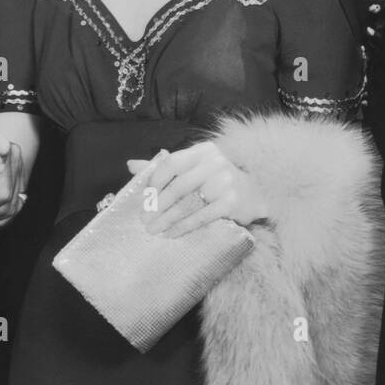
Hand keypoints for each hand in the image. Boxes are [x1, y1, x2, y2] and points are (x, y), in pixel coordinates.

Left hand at [134, 142, 267, 238]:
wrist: (254, 194)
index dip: (154, 182)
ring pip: (188, 203)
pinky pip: (201, 217)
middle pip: (178, 185)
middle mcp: (215, 162)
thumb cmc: (216, 180)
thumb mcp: (193, 167)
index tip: (144, 198)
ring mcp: (225, 182)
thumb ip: (163, 167)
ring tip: (153, 229)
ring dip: (167, 219)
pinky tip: (171, 233)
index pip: (171, 163)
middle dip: (158, 205)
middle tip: (144, 220)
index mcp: (203, 150)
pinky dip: (183, 227)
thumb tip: (130, 165)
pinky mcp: (232, 202)